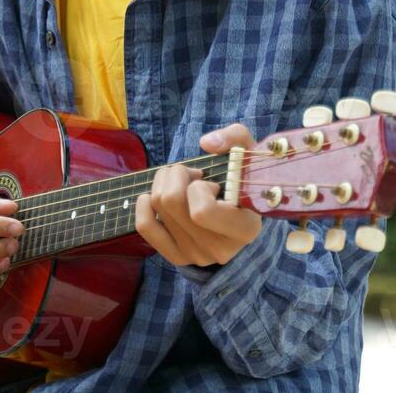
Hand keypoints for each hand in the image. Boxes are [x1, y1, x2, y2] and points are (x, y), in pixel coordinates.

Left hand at [134, 123, 263, 268]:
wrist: (243, 217)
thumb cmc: (244, 182)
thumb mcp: (250, 155)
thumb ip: (236, 138)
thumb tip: (206, 143)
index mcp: (244, 229)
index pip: (202, 211)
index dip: (199, 188)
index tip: (211, 183)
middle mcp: (220, 249)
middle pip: (171, 201)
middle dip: (177, 174)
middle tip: (191, 174)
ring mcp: (196, 255)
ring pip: (158, 206)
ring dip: (164, 182)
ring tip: (181, 182)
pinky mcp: (178, 257)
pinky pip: (145, 226)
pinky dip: (144, 203)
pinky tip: (155, 196)